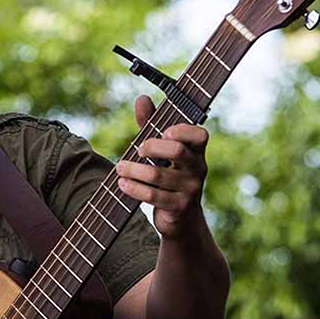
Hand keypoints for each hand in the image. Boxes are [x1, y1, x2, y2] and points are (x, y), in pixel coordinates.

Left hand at [115, 95, 208, 238]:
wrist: (181, 220)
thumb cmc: (169, 176)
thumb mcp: (162, 152)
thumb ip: (152, 125)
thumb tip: (142, 98)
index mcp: (196, 152)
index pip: (200, 135)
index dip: (182, 130)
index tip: (164, 131)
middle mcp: (198, 169)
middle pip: (176, 150)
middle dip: (151, 146)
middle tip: (137, 149)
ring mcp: (190, 189)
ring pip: (158, 174)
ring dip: (133, 169)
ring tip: (119, 167)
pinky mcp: (178, 207)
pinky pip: (153, 195)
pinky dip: (134, 188)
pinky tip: (122, 183)